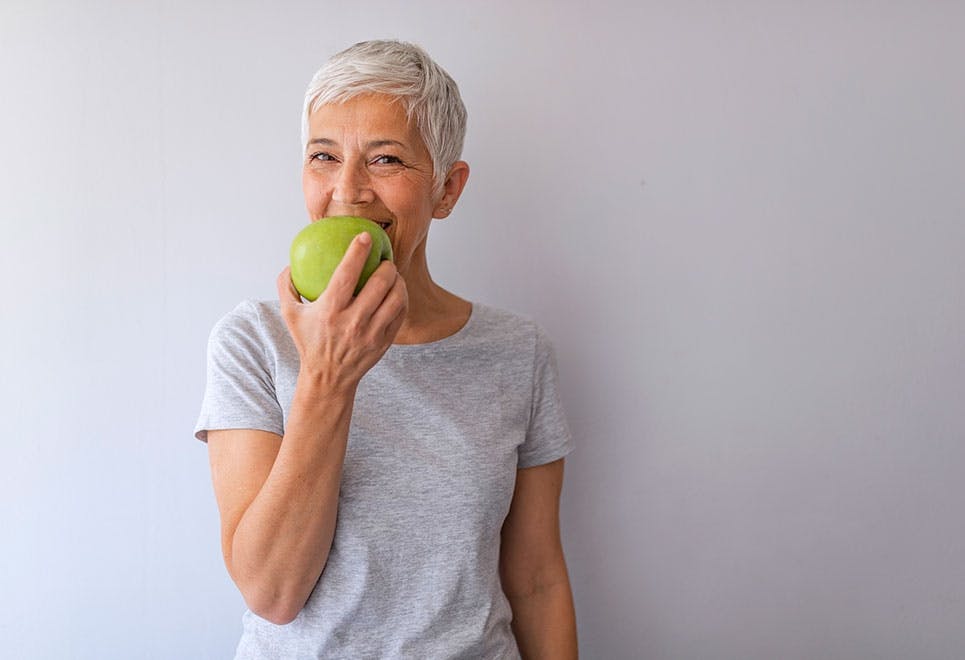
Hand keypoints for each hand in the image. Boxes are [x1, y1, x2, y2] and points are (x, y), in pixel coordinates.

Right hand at [277, 233, 407, 391]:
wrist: (328, 378)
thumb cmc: (309, 342)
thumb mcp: (290, 315)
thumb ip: (286, 286)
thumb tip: (290, 262)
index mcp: (330, 310)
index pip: (347, 274)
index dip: (358, 251)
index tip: (365, 236)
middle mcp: (353, 321)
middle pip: (380, 283)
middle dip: (386, 265)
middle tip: (384, 259)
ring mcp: (372, 333)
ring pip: (396, 298)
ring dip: (398, 280)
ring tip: (392, 274)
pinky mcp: (385, 341)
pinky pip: (400, 313)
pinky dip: (401, 298)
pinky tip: (397, 292)